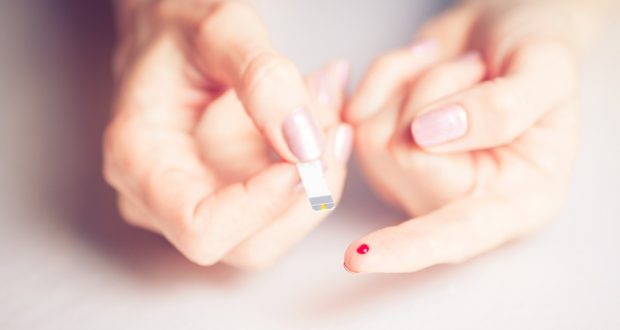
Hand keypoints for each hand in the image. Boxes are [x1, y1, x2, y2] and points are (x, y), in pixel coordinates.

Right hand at [103, 1, 351, 269]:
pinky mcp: (229, 197)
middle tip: (332, 121)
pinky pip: (284, 208)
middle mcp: (162, 196)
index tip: (304, 158)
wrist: (172, 33)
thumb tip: (304, 143)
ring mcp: (197, 201)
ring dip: (319, 179)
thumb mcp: (222, 28)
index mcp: (139, 160)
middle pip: (248, 245)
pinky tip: (324, 119)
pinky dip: (316, 170)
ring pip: (275, 232)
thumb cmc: (180, 26)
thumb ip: (263, 79)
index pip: (199, 228)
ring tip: (329, 109)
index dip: (260, 207)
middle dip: (306, 192)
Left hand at [343, 1, 590, 272]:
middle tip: (477, 69)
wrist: (502, 30)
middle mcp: (455, 199)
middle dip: (434, 92)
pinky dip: (387, 74)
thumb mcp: (547, 71)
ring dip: (414, 81)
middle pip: (402, 158)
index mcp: (514, 200)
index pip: (456, 236)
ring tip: (459, 71)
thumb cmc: (536, 54)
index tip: (358, 258)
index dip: (409, 247)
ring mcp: (411, 176)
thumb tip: (427, 135)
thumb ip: (502, 109)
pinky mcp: (381, 147)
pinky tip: (423, 67)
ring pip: (373, 133)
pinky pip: (356, 110)